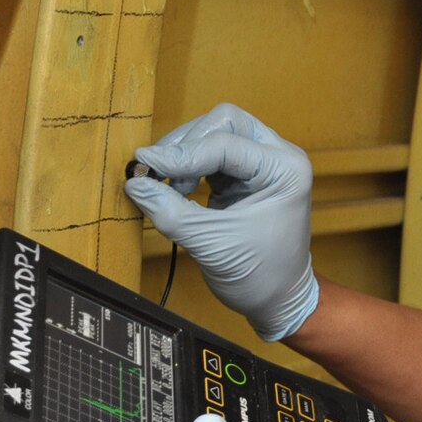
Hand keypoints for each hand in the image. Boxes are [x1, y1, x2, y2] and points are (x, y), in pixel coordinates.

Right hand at [127, 104, 319, 342]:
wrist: (279, 299)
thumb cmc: (262, 275)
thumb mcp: (211, 244)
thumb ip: (171, 211)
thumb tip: (136, 183)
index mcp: (285, 169)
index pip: (226, 143)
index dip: (182, 153)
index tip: (146, 165)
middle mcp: (278, 157)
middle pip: (224, 122)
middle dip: (187, 144)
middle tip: (159, 172)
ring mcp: (262, 163)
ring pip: (216, 132)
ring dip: (186, 154)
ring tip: (171, 187)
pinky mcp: (245, 174)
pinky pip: (212, 153)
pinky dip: (190, 165)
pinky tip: (177, 188)